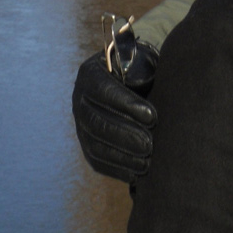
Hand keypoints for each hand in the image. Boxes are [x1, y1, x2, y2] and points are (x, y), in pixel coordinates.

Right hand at [72, 43, 159, 183]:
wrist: (135, 80)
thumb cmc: (141, 68)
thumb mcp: (142, 60)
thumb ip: (141, 69)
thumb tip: (140, 83)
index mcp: (90, 73)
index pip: (103, 89)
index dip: (127, 104)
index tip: (153, 116)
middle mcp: (80, 99)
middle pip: (96, 121)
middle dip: (125, 135)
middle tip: (150, 144)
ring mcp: (81, 124)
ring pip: (95, 144)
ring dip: (122, 156)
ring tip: (147, 161)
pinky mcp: (88, 144)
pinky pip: (97, 161)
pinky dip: (117, 168)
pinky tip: (136, 173)